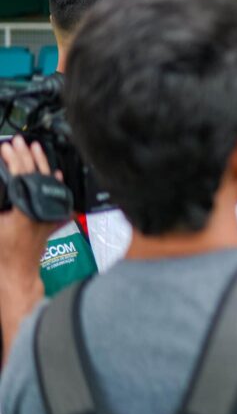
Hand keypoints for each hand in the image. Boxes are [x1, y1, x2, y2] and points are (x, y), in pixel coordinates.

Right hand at [0, 137, 63, 271]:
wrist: (18, 272)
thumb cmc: (3, 253)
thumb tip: (0, 187)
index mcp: (26, 210)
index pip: (22, 177)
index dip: (14, 160)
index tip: (7, 148)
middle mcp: (42, 209)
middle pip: (36, 175)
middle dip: (26, 155)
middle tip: (19, 141)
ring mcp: (49, 213)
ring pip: (48, 181)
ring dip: (40, 163)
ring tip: (34, 147)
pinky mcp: (52, 217)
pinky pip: (54, 194)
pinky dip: (52, 181)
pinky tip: (54, 171)